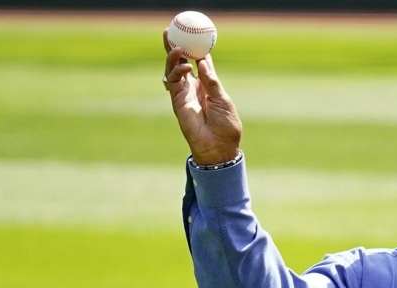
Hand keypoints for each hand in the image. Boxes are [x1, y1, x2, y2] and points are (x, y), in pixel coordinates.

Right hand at [162, 29, 241, 164]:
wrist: (218, 146)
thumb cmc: (226, 125)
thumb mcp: (223, 99)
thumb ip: (212, 81)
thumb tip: (203, 62)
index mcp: (208, 84)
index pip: (200, 61)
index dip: (196, 47)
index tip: (194, 33)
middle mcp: (195, 86)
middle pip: (181, 61)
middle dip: (175, 46)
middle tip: (170, 31)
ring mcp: (184, 93)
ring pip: (173, 69)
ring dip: (173, 56)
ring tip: (177, 47)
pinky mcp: (177, 101)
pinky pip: (172, 82)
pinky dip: (176, 72)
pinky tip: (183, 67)